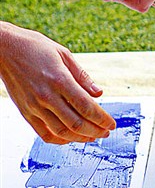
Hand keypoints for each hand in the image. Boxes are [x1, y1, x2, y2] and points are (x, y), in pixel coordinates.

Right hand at [0, 22, 115, 143]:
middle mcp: (46, 96)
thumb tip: (99, 93)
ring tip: (93, 137)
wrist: (5, 49)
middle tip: (106, 132)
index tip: (111, 123)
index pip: (86, 106)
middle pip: (76, 122)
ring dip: (80, 137)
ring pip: (61, 131)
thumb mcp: (64, 55)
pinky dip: (59, 139)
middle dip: (95, 131)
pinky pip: (43, 133)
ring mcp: (34, 106)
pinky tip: (70, 138)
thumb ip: (82, 77)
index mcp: (59, 80)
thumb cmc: (35, 48)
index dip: (101, 118)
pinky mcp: (25, 112)